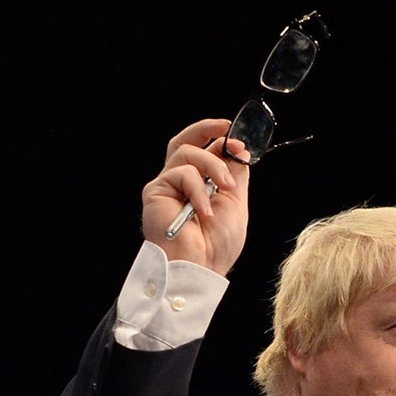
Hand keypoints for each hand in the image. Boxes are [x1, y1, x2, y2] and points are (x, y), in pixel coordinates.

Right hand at [141, 119, 250, 273]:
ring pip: (187, 152)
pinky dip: (197, 189)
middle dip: (205, 129)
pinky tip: (204, 211)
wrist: (200, 267)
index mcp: (200, 186)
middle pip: (186, 142)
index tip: (240, 142)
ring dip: (212, 165)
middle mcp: (181, 183)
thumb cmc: (217, 245)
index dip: (221, 141)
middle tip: (225, 128)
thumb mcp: (235, 203)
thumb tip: (238, 151)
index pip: (206, 152)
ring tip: (224, 188)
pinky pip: (181, 173)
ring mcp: (167, 185)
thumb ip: (234, 175)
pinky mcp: (156, 190)